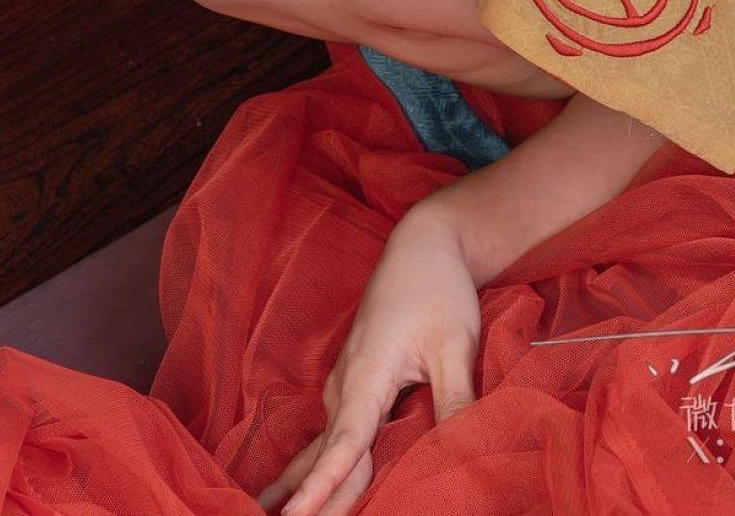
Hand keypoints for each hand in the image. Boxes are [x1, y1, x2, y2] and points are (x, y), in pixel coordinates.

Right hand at [262, 204, 482, 515]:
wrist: (422, 246)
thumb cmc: (438, 290)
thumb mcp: (456, 344)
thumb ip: (455, 398)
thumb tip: (459, 447)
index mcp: (366, 377)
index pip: (342, 446)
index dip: (322, 486)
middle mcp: (346, 387)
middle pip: (329, 456)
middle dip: (309, 499)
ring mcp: (346, 386)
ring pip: (327, 447)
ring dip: (307, 485)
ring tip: (275, 514)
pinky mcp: (354, 383)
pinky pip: (336, 433)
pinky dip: (321, 464)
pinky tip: (307, 488)